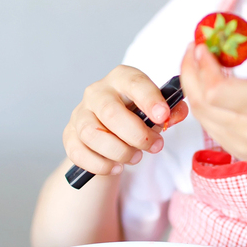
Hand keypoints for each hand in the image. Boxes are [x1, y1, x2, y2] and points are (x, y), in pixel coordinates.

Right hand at [63, 66, 189, 176]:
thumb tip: (177, 112)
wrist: (109, 129)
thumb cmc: (135, 114)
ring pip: (92, 134)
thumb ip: (170, 110)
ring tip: (136, 158)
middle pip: (110, 112)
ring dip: (118, 151)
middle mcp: (97, 92)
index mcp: (121, 78)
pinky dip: (100, 164)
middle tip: (155, 146)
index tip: (162, 115)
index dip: (149, 98)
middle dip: (136, 134)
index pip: (133, 82)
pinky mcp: (69, 135)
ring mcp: (80, 113)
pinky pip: (79, 152)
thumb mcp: (155, 109)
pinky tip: (116, 167)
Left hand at [179, 0, 246, 175]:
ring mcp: (244, 145)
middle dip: (190, 72)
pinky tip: (212, 87)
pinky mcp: (239, 153)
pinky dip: (206, 105)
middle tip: (195, 49)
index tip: (203, 44)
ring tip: (201, 65)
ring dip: (195, 88)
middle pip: (202, 101)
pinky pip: (211, 126)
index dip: (203, 65)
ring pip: (202, 115)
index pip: (217, 89)